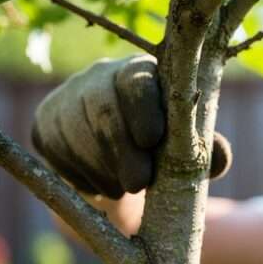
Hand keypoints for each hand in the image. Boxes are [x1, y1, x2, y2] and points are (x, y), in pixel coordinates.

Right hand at [31, 55, 230, 197]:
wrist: (122, 171)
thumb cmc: (165, 154)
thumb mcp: (190, 152)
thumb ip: (207, 152)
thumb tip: (219, 157)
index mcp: (142, 73)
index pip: (137, 79)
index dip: (143, 107)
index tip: (153, 139)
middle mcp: (99, 76)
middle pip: (102, 106)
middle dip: (120, 148)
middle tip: (138, 183)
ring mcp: (66, 98)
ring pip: (75, 131)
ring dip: (101, 168)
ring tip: (124, 190)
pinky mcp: (44, 124)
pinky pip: (56, 150)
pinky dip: (79, 175)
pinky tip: (101, 186)